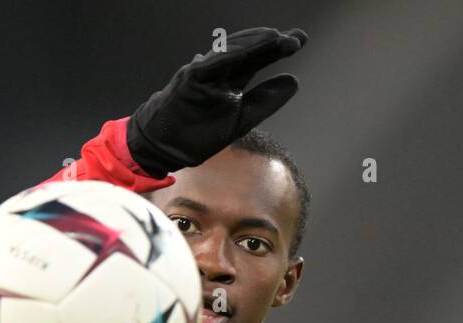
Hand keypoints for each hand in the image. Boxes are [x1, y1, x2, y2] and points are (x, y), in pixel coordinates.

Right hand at [127, 27, 308, 176]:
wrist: (163, 144)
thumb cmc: (198, 131)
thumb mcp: (241, 118)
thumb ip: (266, 100)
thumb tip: (293, 81)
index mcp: (230, 78)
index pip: (257, 58)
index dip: (277, 48)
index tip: (300, 40)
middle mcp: (217, 71)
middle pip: (247, 51)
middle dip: (271, 43)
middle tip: (296, 38)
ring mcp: (203, 73)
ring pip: (230, 53)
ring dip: (253, 44)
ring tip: (276, 38)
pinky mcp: (190, 81)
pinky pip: (211, 65)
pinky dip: (229, 56)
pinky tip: (248, 50)